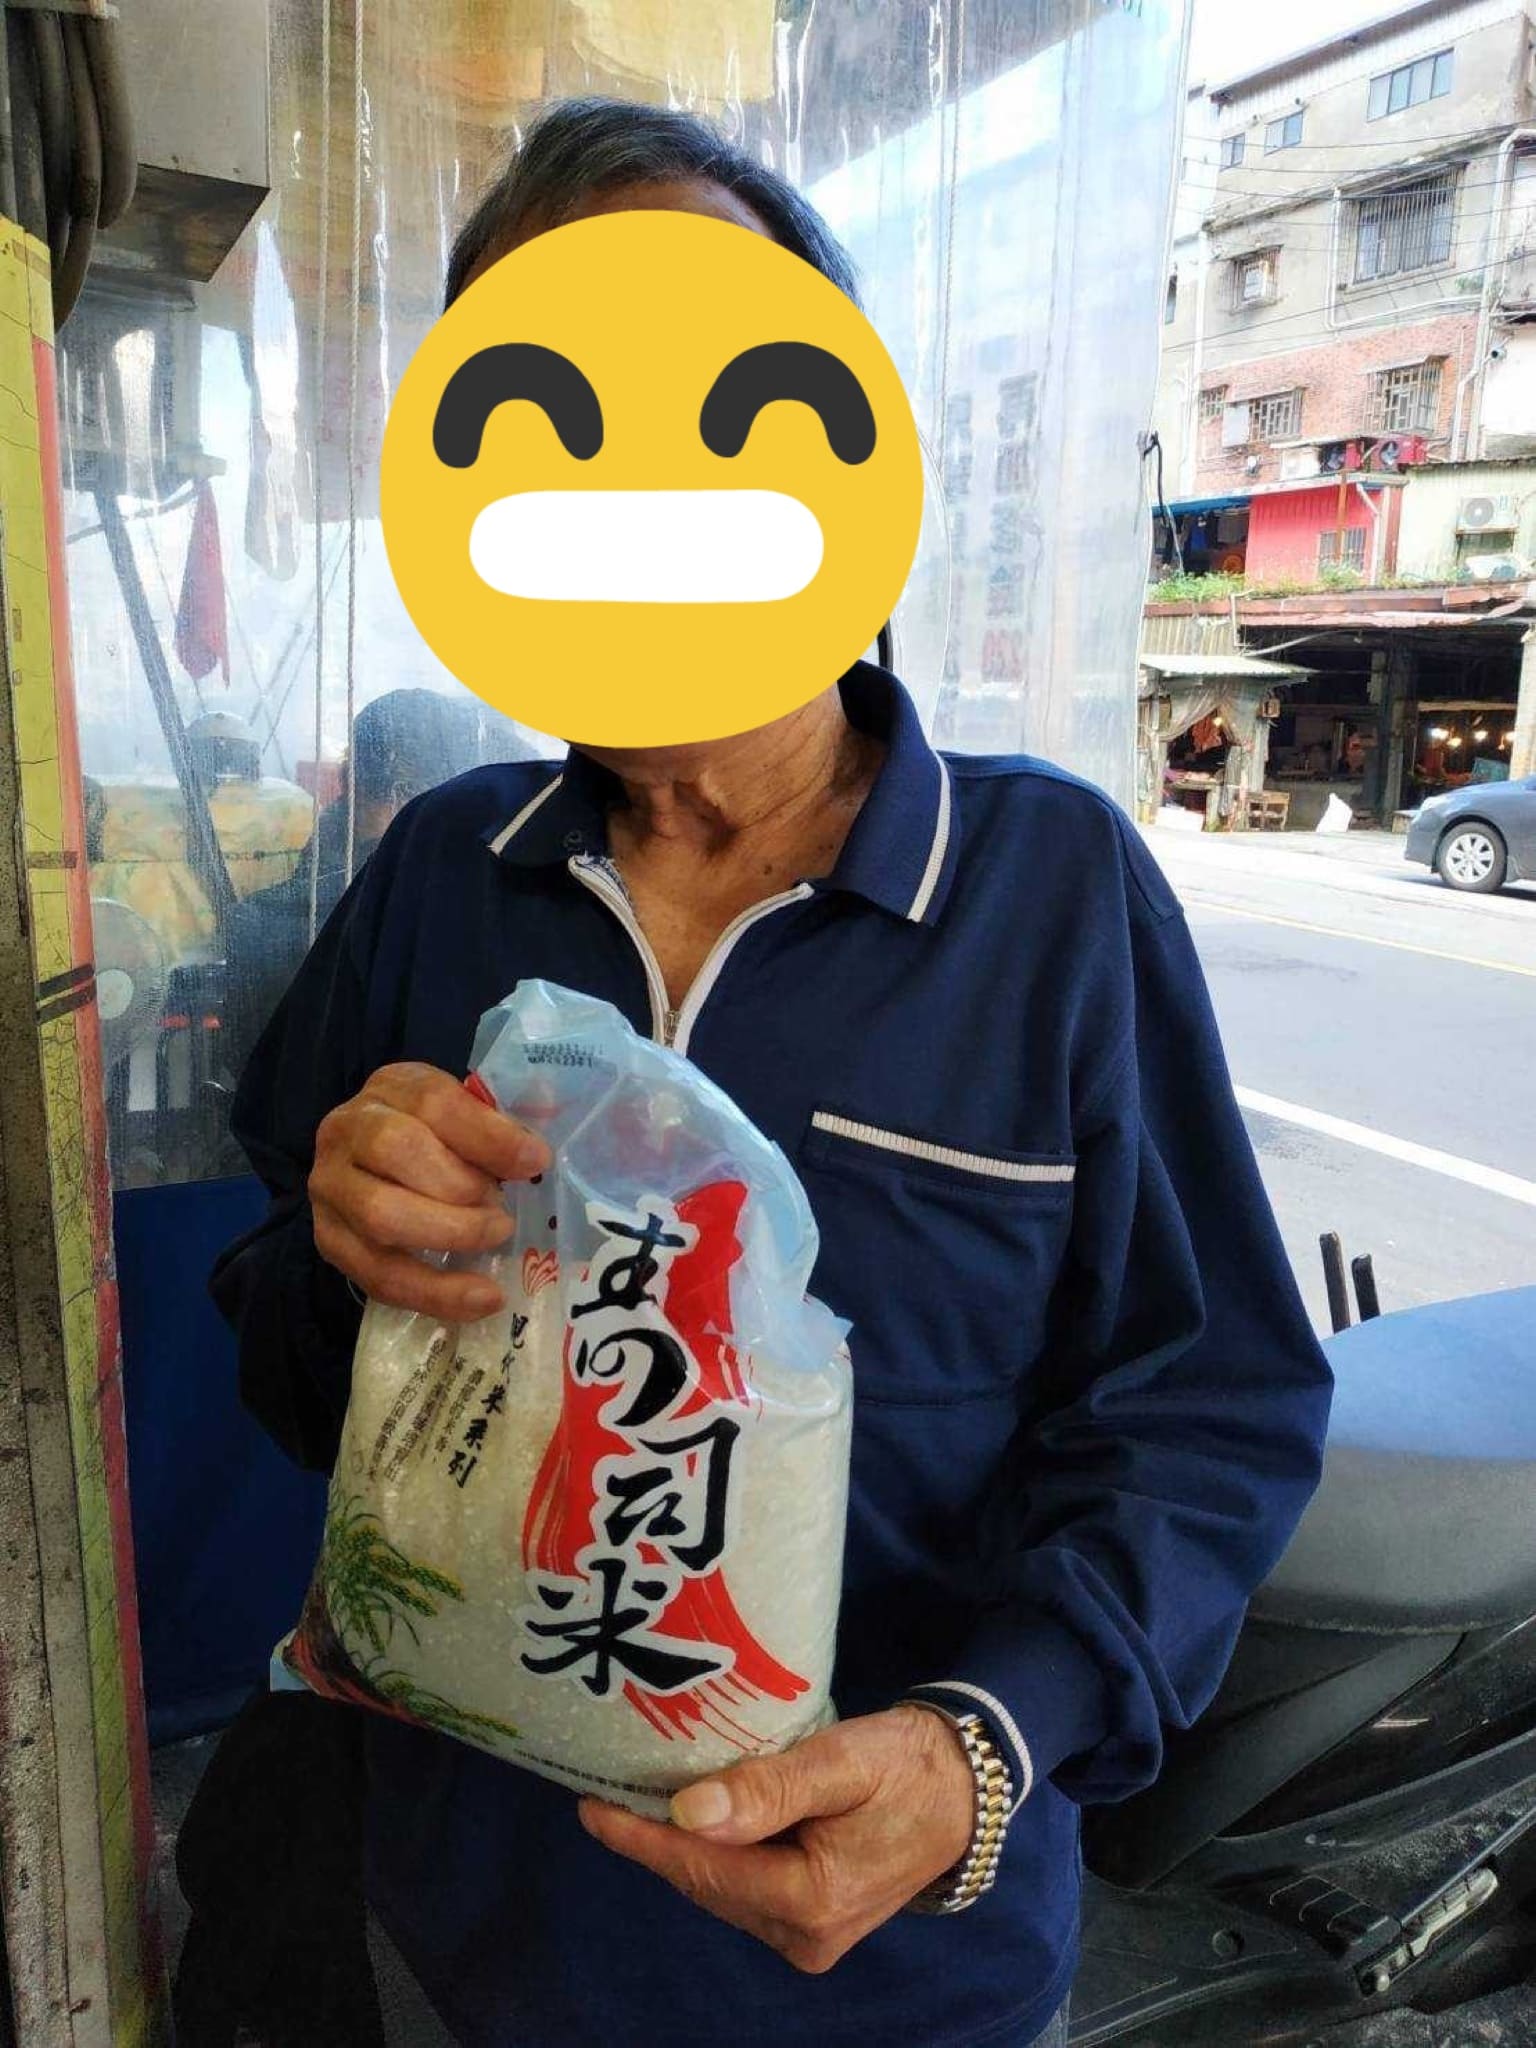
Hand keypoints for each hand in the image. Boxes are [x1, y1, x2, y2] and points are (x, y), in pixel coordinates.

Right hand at [309, 1062, 549, 1321]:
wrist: (372, 1166)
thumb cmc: (437, 1139)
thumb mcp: (464, 1116)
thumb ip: (495, 1129)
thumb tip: (534, 1157)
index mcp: (391, 1087)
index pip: (433, 1102)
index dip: (487, 1135)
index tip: (534, 1162)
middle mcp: (346, 1130)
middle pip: (396, 1150)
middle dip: (461, 1187)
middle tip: (503, 1209)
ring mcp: (329, 1187)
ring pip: (381, 1215)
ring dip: (450, 1235)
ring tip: (495, 1239)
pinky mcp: (330, 1241)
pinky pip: (378, 1276)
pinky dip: (435, 1293)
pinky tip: (480, 1299)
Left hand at [578, 1705, 974, 1973]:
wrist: (967, 1787)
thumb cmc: (908, 1765)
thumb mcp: (842, 1762)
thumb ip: (768, 1789)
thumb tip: (686, 1812)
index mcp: (810, 1899)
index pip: (703, 1868)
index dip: (642, 1839)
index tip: (590, 1807)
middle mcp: (805, 1934)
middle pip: (708, 1884)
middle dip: (657, 1842)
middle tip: (610, 1789)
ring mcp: (811, 1936)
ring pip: (723, 1890)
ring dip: (685, 1850)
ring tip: (640, 1800)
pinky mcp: (816, 1922)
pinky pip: (746, 1889)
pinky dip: (717, 1856)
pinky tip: (696, 1821)